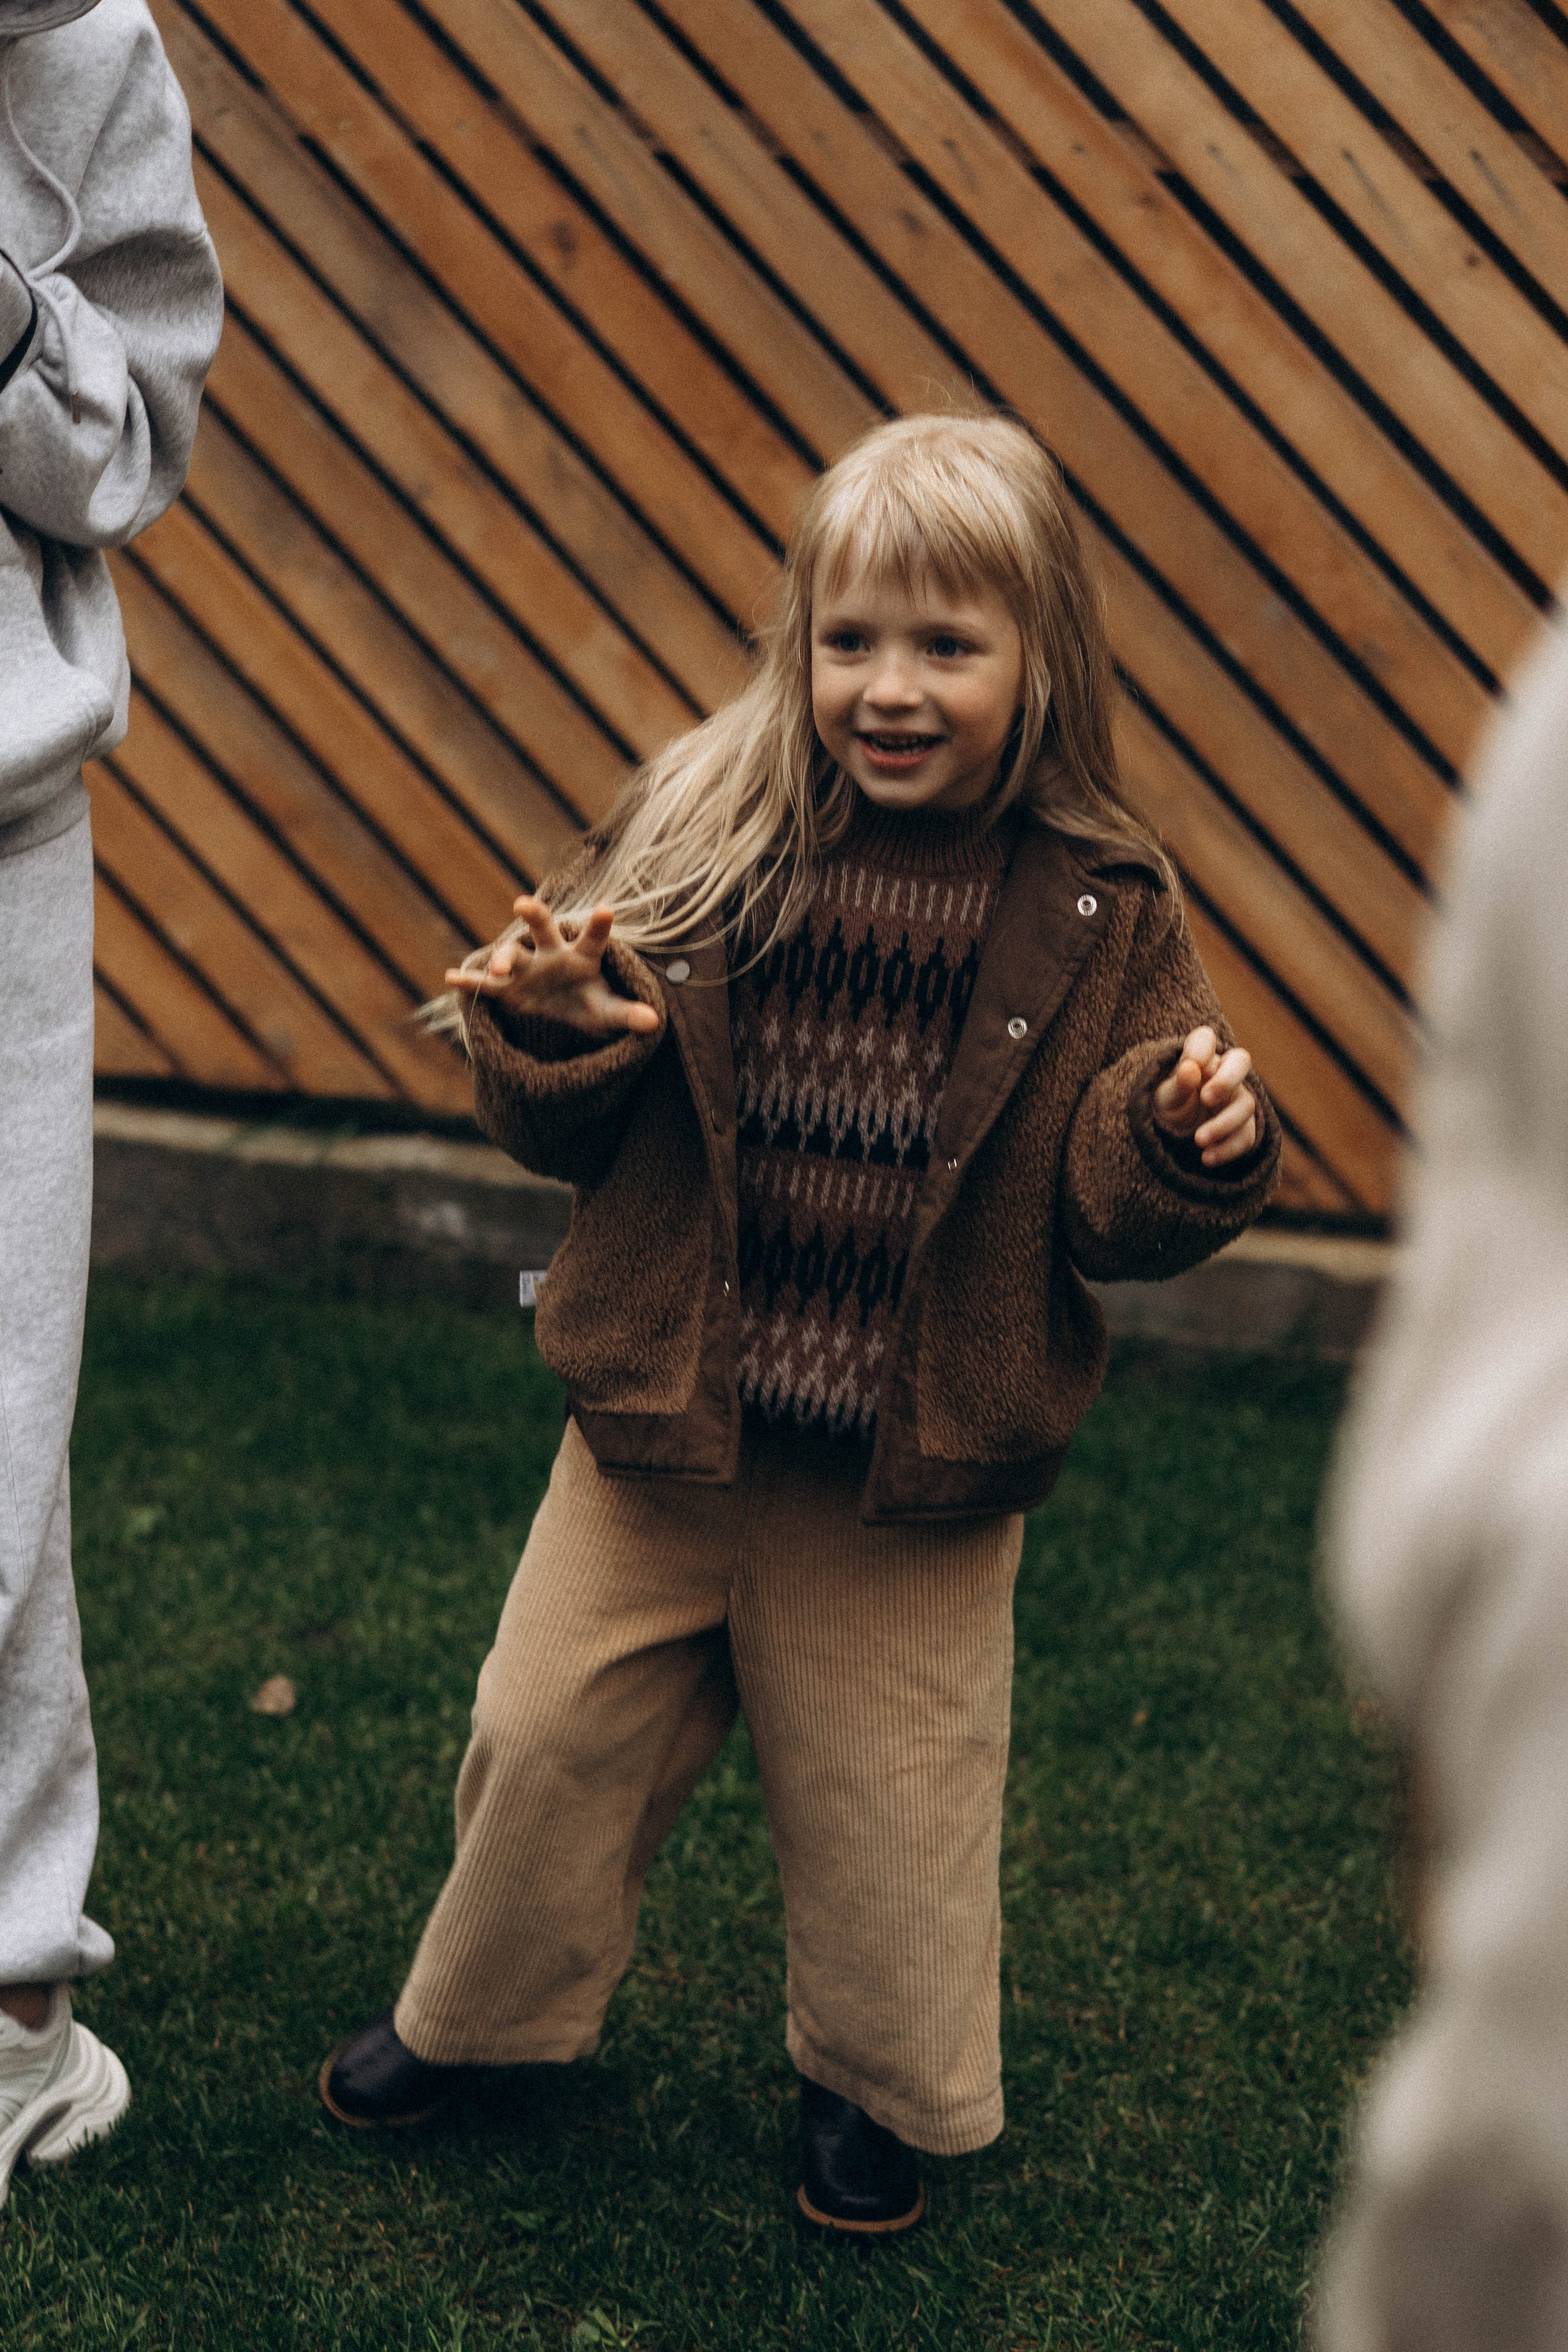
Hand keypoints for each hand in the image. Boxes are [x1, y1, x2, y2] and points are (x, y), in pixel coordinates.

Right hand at [444, 898, 660, 1038]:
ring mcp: (527, 968)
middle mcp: (551, 954)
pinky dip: (471, 982)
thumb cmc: (589, 1002)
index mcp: (582, 955)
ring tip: (499, 971)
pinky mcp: (507, 988)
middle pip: (542, 929)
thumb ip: (628, 1014)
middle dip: (534, 916)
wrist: (561, 1010)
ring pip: (512, 956)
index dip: (599, 925)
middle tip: (523, 904)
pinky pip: (486, 985)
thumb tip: (654, 1022)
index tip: (607, 910)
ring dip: (502, 959)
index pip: (593, 938)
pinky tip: (451, 978)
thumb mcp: (609, 1012)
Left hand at [1151, 1025, 1257, 1166]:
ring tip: (1198, 1141)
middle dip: (1226, 1080)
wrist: (1173, 1140)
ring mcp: (1238, 1100)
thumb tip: (1191, 1067)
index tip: (1190, 1065)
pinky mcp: (1245, 1127)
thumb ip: (1178, 1083)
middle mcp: (1223, 1074)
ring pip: (1245, 1105)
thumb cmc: (1168, 1108)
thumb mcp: (1164, 1098)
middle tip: (1206, 1099)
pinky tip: (1207, 1158)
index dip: (1201, 1048)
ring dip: (1222, 1124)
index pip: (1204, 1038)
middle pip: (1241, 1061)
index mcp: (1199, 1060)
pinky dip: (1227, 1149)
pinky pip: (1247, 1136)